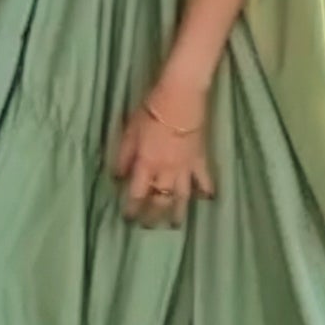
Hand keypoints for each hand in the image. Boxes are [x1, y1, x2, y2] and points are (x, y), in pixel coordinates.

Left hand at [113, 96, 213, 228]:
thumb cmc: (150, 110)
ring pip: (182, 197)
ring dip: (178, 213)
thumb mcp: (129, 132)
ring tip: (175, 225)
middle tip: (149, 227)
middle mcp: (165, 171)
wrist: (181, 98)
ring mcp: (185, 167)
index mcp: (146, 164)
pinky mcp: (200, 160)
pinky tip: (207, 200)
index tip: (128, 218)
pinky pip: (204, 180)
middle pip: (160, 200)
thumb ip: (123, 156)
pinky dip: (206, 191)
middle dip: (153, 216)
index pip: (136, 194)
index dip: (132, 208)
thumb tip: (117, 177)